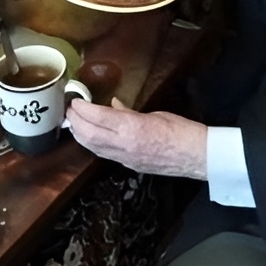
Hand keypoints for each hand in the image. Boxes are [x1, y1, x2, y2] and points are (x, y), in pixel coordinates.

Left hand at [66, 97, 207, 178]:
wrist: (196, 156)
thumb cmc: (180, 130)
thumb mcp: (154, 114)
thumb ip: (129, 112)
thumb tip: (114, 105)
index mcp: (131, 127)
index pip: (97, 117)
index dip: (82, 108)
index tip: (75, 100)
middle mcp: (124, 144)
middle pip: (89, 134)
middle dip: (75, 121)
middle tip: (69, 109)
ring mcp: (125, 158)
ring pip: (93, 147)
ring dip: (79, 134)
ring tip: (73, 122)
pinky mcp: (129, 165)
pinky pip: (103, 154)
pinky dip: (91, 144)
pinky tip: (89, 137)